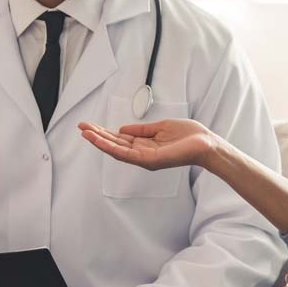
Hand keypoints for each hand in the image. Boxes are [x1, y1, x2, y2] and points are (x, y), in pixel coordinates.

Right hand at [78, 120, 218, 170]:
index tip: (90, 125)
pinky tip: (101, 141)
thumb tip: (122, 129)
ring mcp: (145, 159)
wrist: (206, 144)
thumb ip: (141, 130)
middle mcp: (142, 154)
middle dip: (97, 136)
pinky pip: (127, 154)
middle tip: (81, 127)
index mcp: (144, 146)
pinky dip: (112, 147)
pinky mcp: (150, 161)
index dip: (104, 132)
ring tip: (85, 133)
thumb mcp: (160, 128)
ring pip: (117, 150)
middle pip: (115, 145)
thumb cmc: (189, 136)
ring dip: (100, 142)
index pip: (120, 139)